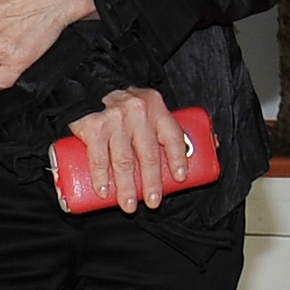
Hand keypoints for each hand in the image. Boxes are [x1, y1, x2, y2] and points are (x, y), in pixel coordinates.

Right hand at [64, 87, 188, 211]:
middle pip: (148, 154)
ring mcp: (114, 119)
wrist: (87, 85)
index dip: (177, 158)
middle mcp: (137, 112)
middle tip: (153, 202)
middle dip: (151, 182)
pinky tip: (104, 191)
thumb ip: (163, 125)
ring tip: (128, 205)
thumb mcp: (147, 106)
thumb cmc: (123, 104)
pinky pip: (98, 158)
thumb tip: (202, 147)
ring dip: (126, 187)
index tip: (180, 178)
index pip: (172, 134)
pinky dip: (101, 178)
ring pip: (123, 160)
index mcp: (155, 106)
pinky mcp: (93, 126)